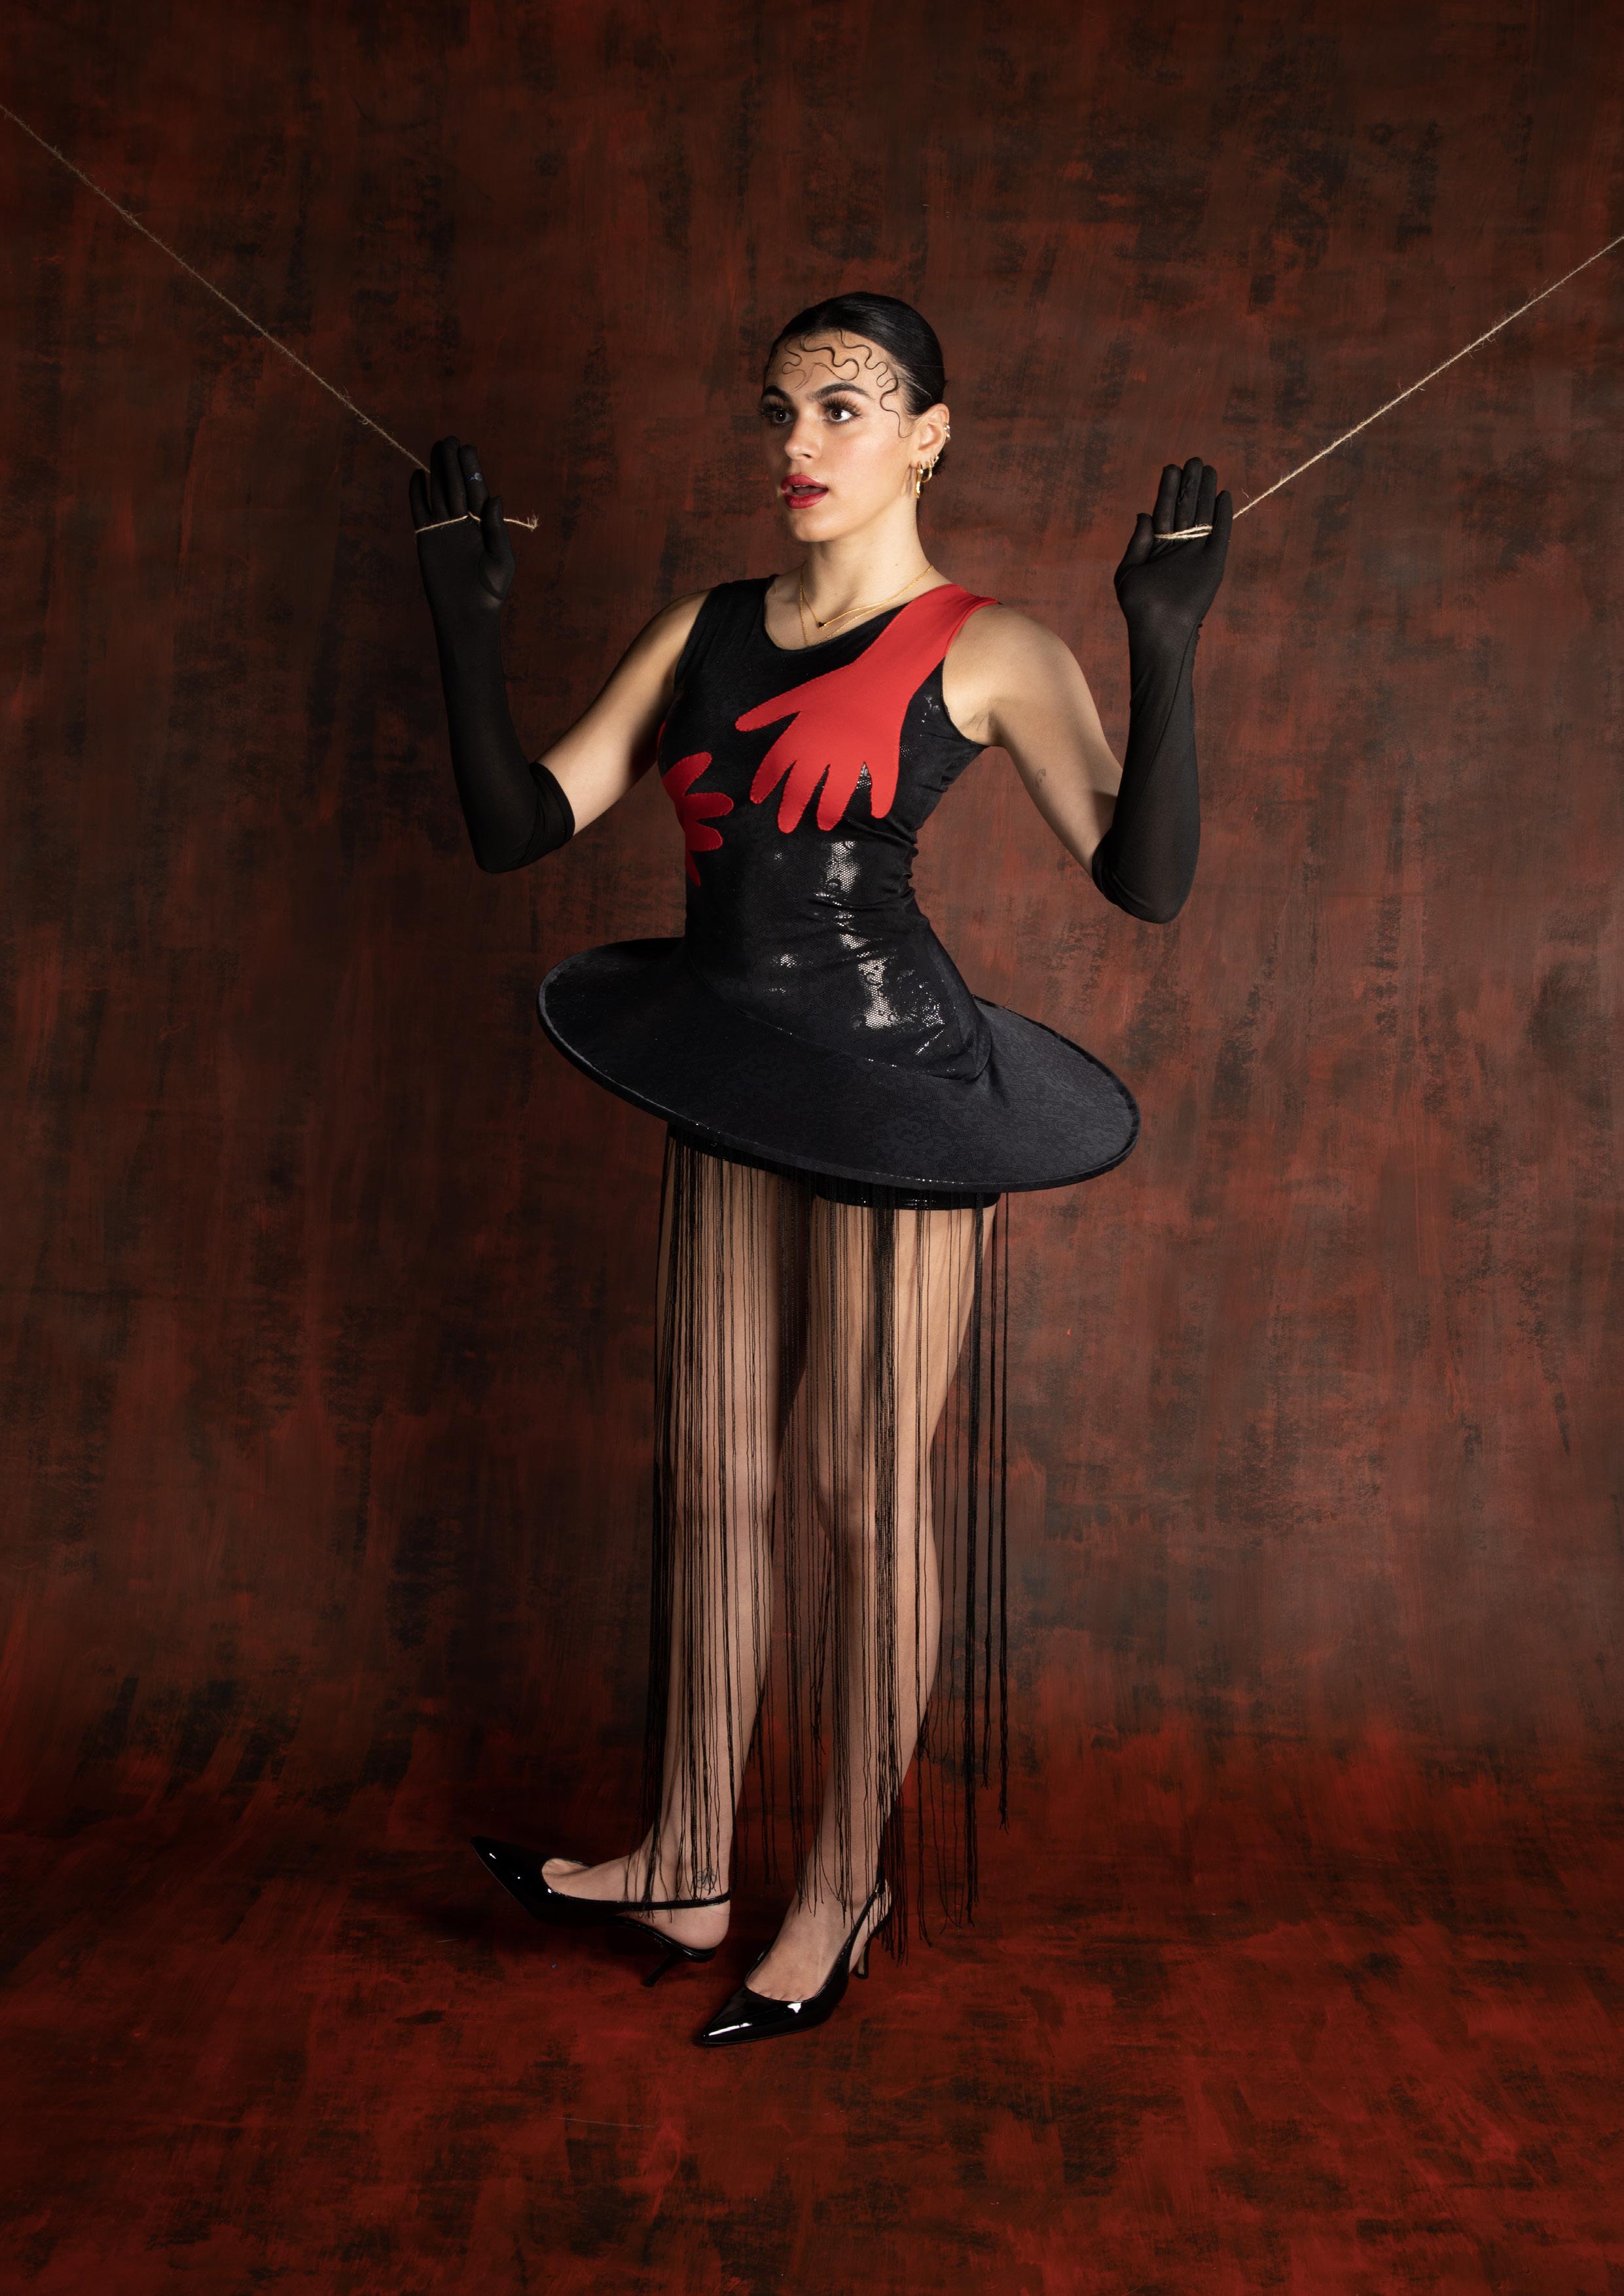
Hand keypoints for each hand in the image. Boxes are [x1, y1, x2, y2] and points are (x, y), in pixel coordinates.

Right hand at [409, 435, 515, 629]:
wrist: (467, 614)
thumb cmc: (490, 590)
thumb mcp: (501, 559)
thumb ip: (497, 529)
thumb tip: (495, 497)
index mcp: (484, 523)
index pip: (476, 489)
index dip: (472, 469)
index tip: (467, 449)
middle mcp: (463, 521)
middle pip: (456, 485)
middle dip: (453, 463)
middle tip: (450, 440)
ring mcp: (444, 528)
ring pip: (438, 492)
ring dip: (437, 470)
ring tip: (436, 448)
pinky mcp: (426, 537)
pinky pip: (420, 510)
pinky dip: (418, 493)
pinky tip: (418, 475)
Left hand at [1113, 457, 1231, 646]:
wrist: (1160, 629)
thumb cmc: (1138, 605)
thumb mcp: (1129, 571)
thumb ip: (1137, 541)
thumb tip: (1144, 513)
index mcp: (1157, 545)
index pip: (1164, 509)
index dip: (1168, 489)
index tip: (1172, 467)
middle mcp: (1178, 546)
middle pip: (1186, 508)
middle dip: (1189, 484)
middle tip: (1194, 460)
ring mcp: (1196, 553)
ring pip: (1203, 515)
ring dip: (1206, 493)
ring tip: (1209, 469)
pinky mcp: (1214, 563)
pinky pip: (1220, 534)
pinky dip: (1223, 515)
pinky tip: (1223, 495)